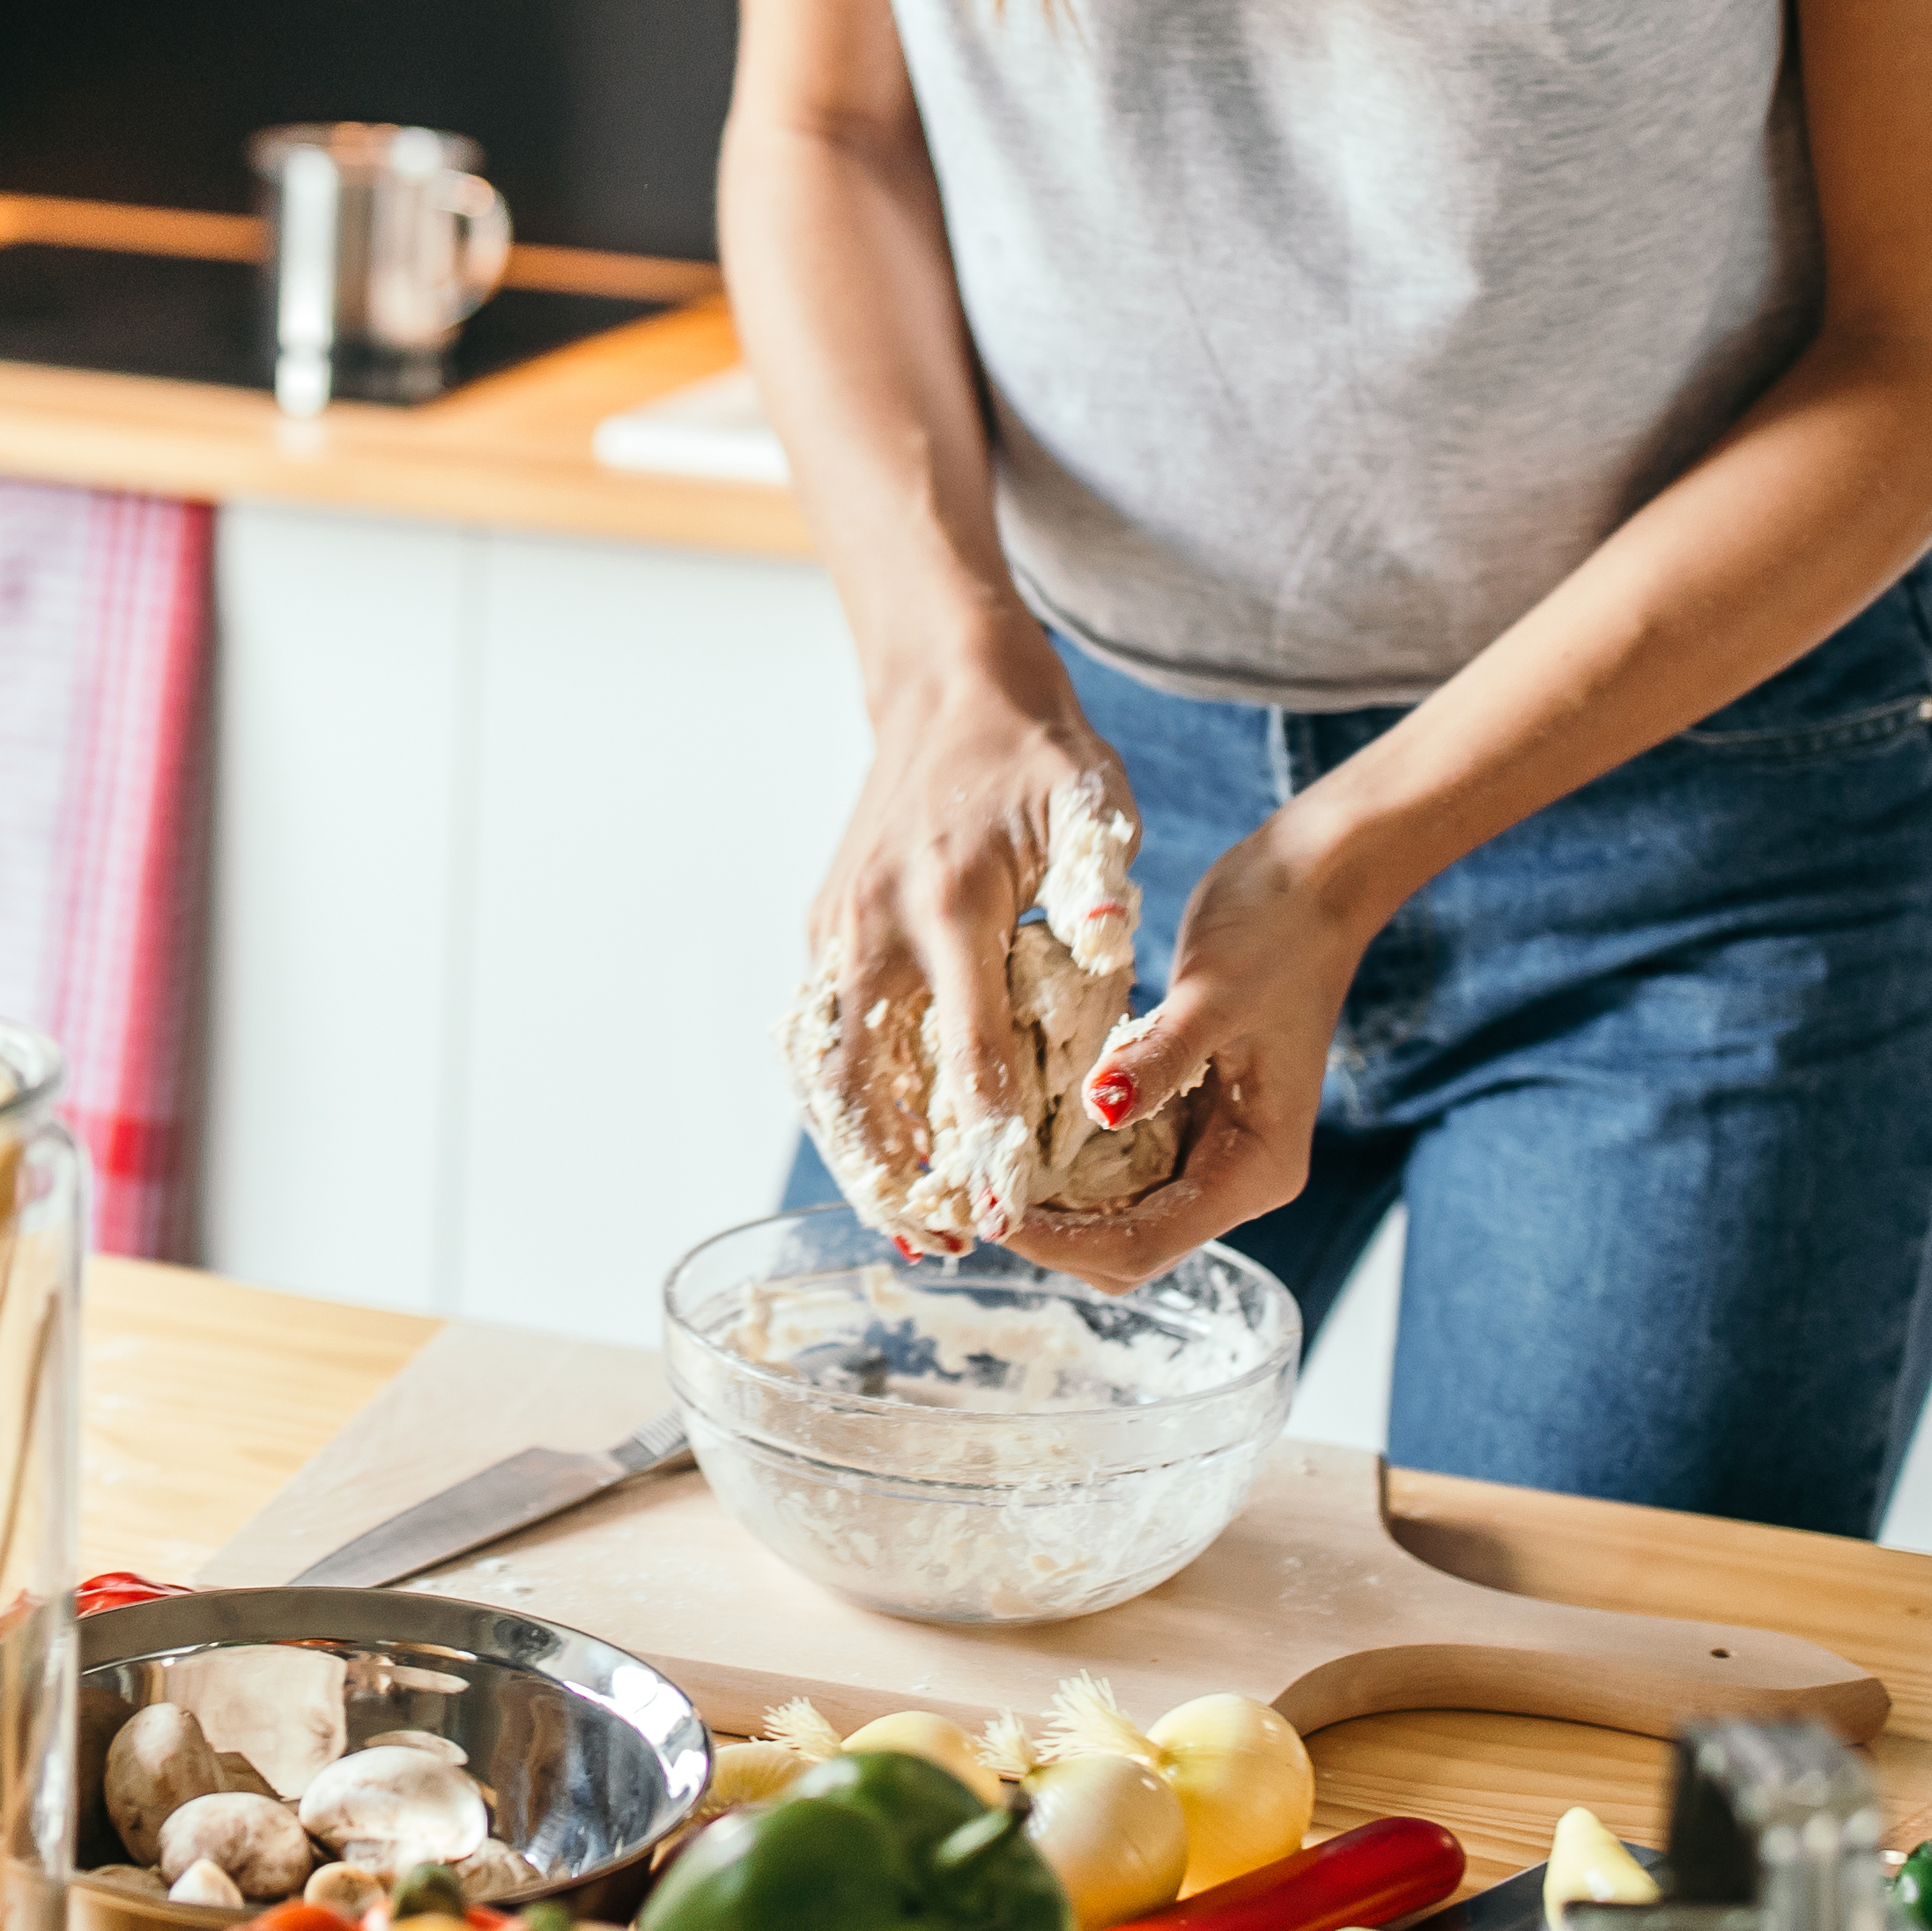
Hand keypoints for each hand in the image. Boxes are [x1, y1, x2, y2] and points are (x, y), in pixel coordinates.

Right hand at [801, 654, 1121, 1259]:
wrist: (946, 685)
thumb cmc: (1036, 754)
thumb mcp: (1092, 807)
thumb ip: (1100, 887)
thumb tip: (1112, 947)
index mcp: (948, 904)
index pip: (964, 1050)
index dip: (983, 1140)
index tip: (999, 1215)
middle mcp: (874, 924)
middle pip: (864, 1081)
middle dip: (895, 1173)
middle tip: (936, 1245)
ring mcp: (836, 927)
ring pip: (825, 1066)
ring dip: (853, 1149)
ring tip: (900, 1220)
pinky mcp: (824, 927)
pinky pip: (819, 1032)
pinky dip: (836, 1099)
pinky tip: (871, 1148)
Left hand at [1006, 823, 1373, 1287]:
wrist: (1310, 884)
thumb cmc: (1274, 930)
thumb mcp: (1213, 993)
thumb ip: (1159, 1057)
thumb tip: (1102, 1107)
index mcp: (1258, 1168)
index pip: (1150, 1242)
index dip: (1067, 1243)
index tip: (996, 1213)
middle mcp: (1237, 1176)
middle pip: (1132, 1247)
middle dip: (1056, 1236)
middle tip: (979, 1194)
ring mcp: (1212, 1150)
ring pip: (1120, 1215)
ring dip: (1058, 1206)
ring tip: (988, 1170)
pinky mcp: (1186, 1118)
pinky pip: (1119, 1165)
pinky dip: (1070, 1162)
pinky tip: (1020, 1129)